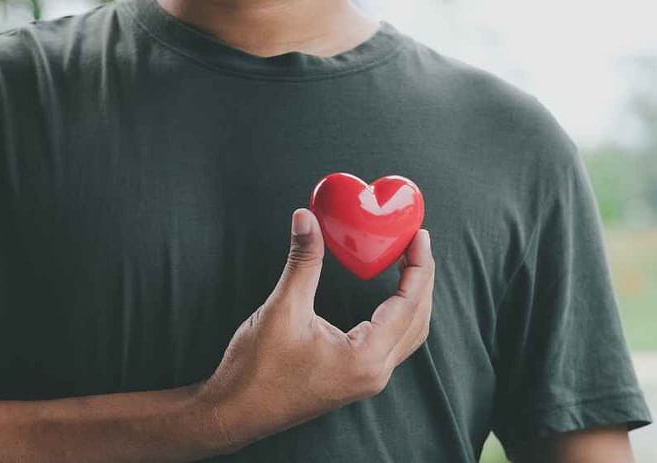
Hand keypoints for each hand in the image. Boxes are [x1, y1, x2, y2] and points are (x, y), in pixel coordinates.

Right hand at [197, 208, 435, 451]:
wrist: (235, 412)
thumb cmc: (256, 371)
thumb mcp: (282, 309)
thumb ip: (303, 262)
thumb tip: (306, 218)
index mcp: (365, 358)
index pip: (408, 304)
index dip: (418, 266)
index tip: (419, 235)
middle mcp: (374, 373)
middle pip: (417, 320)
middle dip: (421, 279)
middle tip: (416, 243)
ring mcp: (366, 380)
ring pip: (408, 335)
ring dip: (413, 299)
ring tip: (407, 264)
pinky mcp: (354, 380)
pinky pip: (391, 345)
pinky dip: (397, 316)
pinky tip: (388, 297)